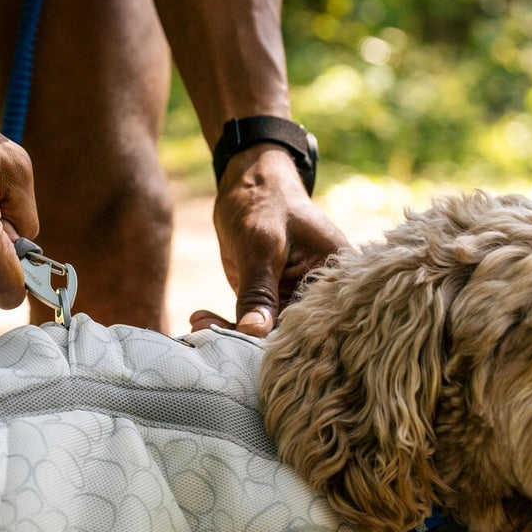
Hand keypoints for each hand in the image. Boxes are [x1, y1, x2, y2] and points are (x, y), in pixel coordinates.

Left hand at [192, 144, 347, 335]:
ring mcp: (293, 297)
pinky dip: (225, 323)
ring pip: (266, 331)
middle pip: (290, 333)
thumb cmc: (264, 203)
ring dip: (230, 332)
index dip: (281, 342)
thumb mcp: (261, 246)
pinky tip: (198, 319)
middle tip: (210, 338)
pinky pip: (251, 322)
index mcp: (334, 276)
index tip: (242, 348)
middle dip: (249, 341)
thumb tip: (254, 333)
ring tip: (197, 324)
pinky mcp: (270, 299)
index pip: (313, 322)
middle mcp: (319, 292)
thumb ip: (259, 291)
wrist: (249, 183)